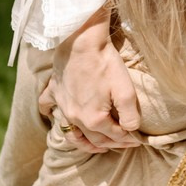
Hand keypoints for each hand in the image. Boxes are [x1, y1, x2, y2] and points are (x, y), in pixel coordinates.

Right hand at [38, 8, 141, 152]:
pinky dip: (51, 114)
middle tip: (124, 143)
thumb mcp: (126, 91)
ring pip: (72, 132)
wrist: (82, 41)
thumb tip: (131, 131)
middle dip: (112, 143)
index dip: (128, 140)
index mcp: (94, 119)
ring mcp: (62, 105)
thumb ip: (130, 115)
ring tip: (96, 145)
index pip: (114, 136)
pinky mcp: (54, 91)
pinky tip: (54, 116)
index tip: (137, 140)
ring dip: (84, 142)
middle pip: (95, 138)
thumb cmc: (106, 63)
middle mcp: (75, 117)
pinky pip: (47, 107)